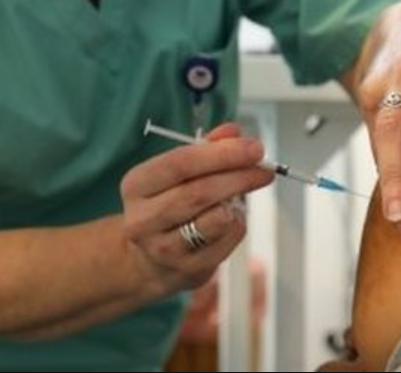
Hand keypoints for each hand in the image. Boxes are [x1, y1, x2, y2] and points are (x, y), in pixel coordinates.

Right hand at [120, 123, 273, 296]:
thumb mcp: (177, 172)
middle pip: (200, 192)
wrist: (150, 259)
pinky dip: (237, 223)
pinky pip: (227, 240)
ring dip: (237, 201)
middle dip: (239, 176)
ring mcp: (164, 248)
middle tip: (264, 169)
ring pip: (216, 219)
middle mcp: (143, 219)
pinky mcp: (187, 270)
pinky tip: (230, 218)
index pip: (181, 163)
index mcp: (137, 186)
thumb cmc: (169, 204)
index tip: (253, 148)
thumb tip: (233, 132)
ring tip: (240, 193)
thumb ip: (206, 148)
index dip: (222, 154)